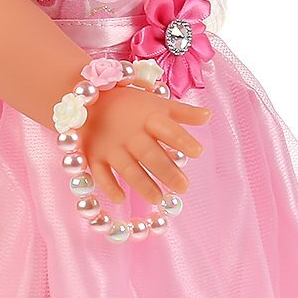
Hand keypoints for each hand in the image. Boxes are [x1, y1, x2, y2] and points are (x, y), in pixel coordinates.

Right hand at [78, 85, 210, 207]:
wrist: (89, 98)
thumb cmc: (131, 104)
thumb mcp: (157, 104)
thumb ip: (183, 112)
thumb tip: (208, 116)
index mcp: (147, 118)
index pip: (167, 129)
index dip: (182, 140)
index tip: (198, 152)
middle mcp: (129, 133)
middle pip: (149, 154)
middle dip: (166, 171)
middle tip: (184, 187)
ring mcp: (110, 146)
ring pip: (127, 169)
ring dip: (142, 185)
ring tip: (158, 199)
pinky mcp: (94, 155)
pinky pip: (99, 174)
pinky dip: (108, 187)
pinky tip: (120, 199)